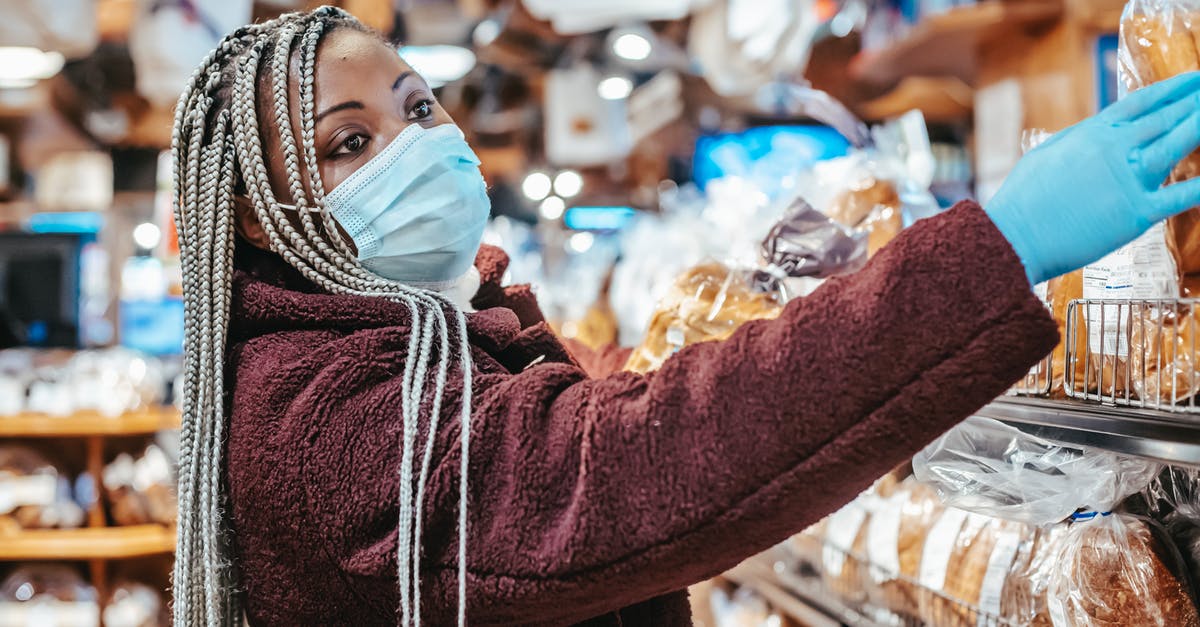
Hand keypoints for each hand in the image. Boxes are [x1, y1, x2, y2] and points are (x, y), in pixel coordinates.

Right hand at [986, 71, 1199, 284]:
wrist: (1015, 236)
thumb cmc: (1023, 199)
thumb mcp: (1047, 154)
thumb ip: (1078, 141)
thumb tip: (1096, 133)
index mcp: (1091, 133)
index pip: (1140, 103)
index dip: (1171, 90)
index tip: (1191, 81)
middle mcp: (1114, 149)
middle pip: (1165, 118)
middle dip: (1193, 103)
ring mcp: (1128, 179)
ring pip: (1177, 144)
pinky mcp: (1137, 213)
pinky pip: (1180, 197)